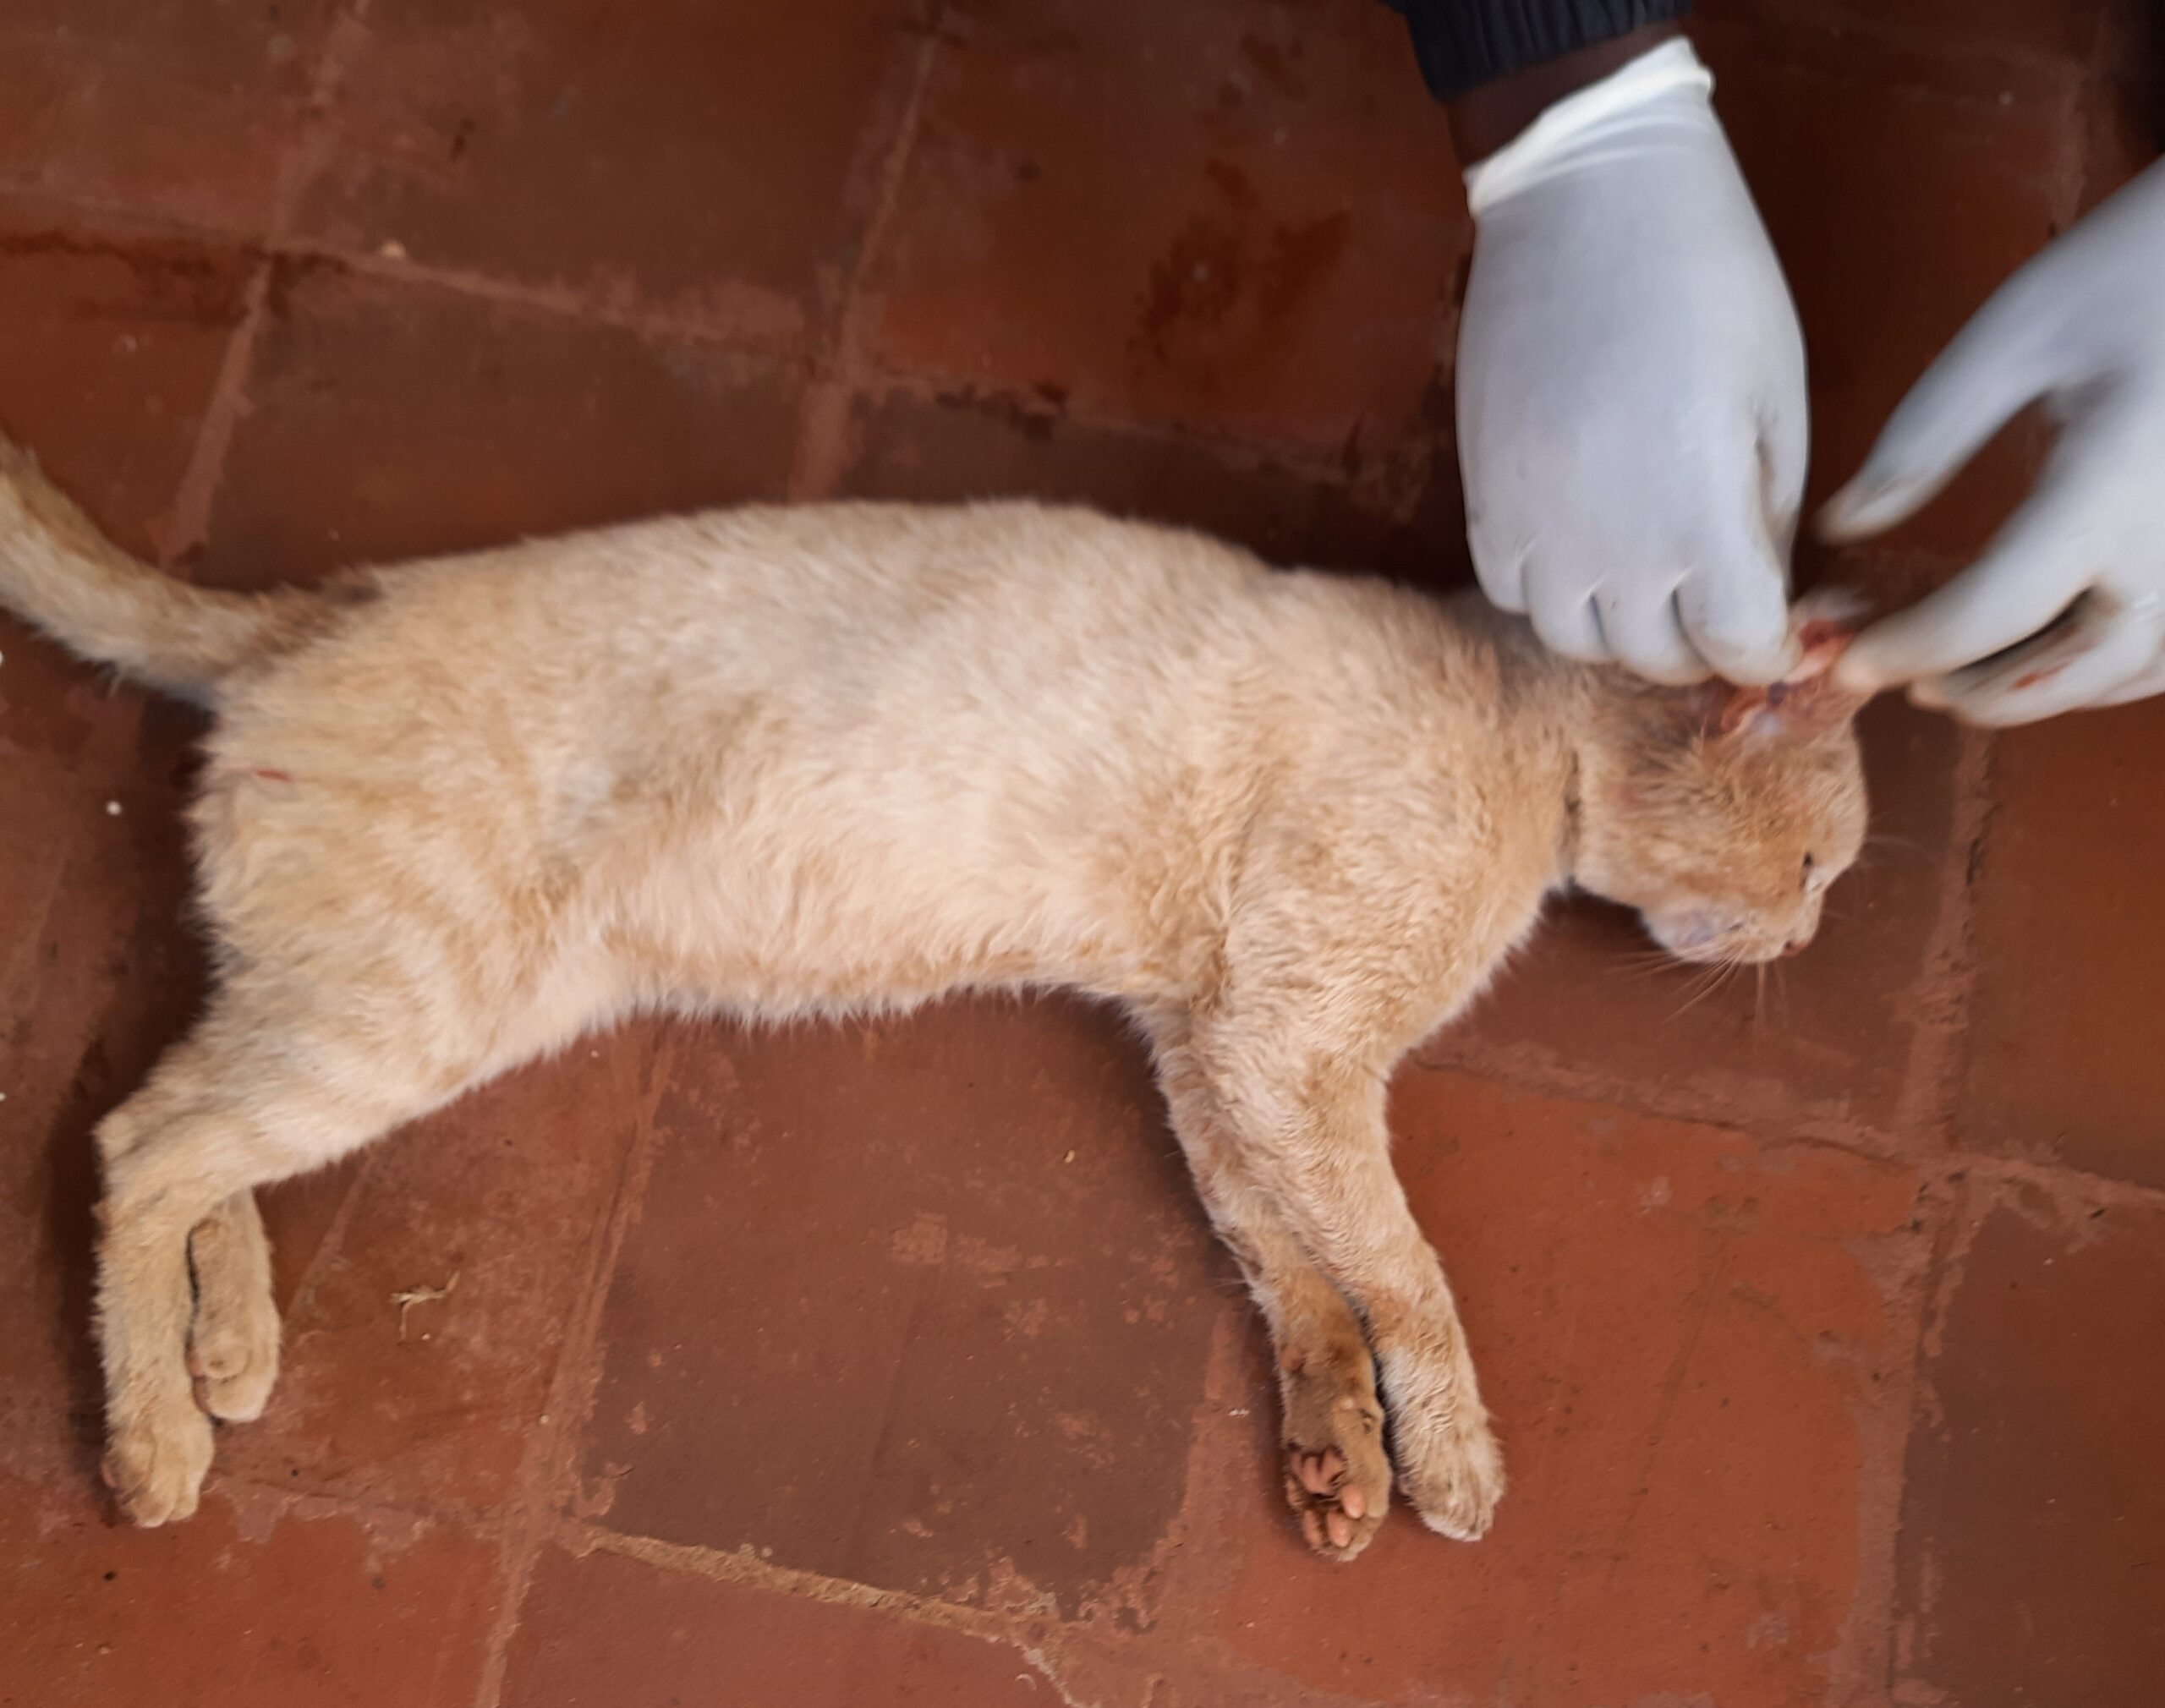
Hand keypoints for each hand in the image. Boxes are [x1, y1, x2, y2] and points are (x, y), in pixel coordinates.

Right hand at [1456, 39, 1806, 684]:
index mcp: (1700, 516)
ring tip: (1650, 581)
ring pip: (1576, 641)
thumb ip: (1774, 513)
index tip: (1782, 626)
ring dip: (1621, 628)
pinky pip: (1510, 593)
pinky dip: (1553, 592)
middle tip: (1723, 598)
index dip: (1769, 647)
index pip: (1738, 645)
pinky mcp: (1482, 499)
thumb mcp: (1778, 394)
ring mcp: (1534, 526)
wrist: (1584, 201)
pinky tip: (1584, 547)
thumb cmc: (1710, 279)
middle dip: (1701, 641)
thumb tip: (1771, 593)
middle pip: (1656, 657)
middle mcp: (1609, 543)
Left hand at [1824, 160, 2164, 723]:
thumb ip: (1921, 440)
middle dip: (1976, 691)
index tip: (1846, 660)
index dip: (1911, 648)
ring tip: (1961, 677)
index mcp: (2113, 484)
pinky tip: (2047, 646)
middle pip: (2070, 669)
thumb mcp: (2012, 334)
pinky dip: (2105, 667)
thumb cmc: (2131, 269)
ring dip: (2042, 691)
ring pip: (2130, 672)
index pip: (1994, 608)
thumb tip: (1842, 526)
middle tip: (1905, 680)